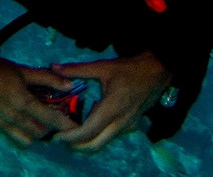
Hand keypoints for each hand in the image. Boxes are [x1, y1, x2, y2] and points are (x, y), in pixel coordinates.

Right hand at [0, 57, 78, 147]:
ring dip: (30, 134)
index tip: (73, 128)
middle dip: (47, 128)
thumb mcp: (24, 70)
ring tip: (30, 122)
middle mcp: (11, 117)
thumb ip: (48, 79)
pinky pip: (4, 134)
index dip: (64, 125)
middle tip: (48, 120)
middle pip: (38, 133)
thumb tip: (69, 85)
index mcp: (22, 102)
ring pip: (22, 141)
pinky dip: (11, 129)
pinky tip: (9, 117)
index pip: (50, 119)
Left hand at [50, 51, 172, 152]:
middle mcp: (121, 122)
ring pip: (104, 143)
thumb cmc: (130, 69)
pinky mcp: (132, 126)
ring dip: (87, 142)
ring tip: (72, 132)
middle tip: (61, 139)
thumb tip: (54, 67)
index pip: (88, 131)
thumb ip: (77, 69)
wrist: (157, 71)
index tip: (56, 136)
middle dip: (76, 146)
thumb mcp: (102, 67)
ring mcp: (128, 126)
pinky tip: (91, 121)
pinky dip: (98, 135)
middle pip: (95, 145)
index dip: (70, 137)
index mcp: (112, 108)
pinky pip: (112, 136)